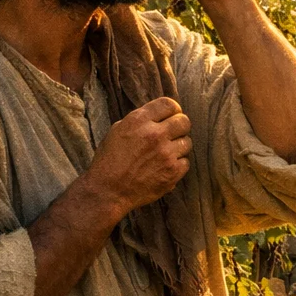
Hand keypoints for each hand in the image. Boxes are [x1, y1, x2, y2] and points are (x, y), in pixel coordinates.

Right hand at [84, 96, 192, 214]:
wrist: (108, 191)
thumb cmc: (109, 161)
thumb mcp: (117, 131)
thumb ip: (140, 120)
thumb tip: (159, 116)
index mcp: (138, 121)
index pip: (169, 104)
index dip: (172, 110)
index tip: (171, 116)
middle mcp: (155, 134)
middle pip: (184, 121)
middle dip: (179, 126)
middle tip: (172, 134)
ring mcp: (166, 154)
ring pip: (187, 142)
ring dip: (178, 147)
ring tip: (165, 154)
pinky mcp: (172, 172)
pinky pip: (185, 162)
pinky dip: (177, 165)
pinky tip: (165, 167)